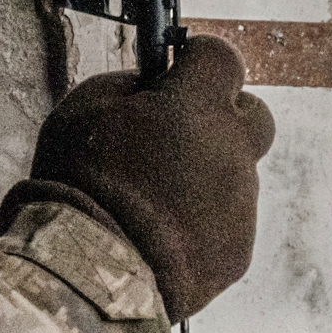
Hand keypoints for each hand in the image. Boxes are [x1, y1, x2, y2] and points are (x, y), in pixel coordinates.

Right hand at [27, 34, 275, 317]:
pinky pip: (227, 224)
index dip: (196, 64)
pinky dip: (201, 224)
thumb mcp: (83, 109)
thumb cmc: (79, 185)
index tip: (176, 73)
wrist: (92, 274)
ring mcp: (241, 204)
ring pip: (235, 176)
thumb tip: (149, 86)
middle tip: (177, 135)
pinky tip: (158, 236)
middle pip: (252, 117)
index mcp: (198, 106)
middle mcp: (233, 150)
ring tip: (151, 202)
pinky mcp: (238, 251)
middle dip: (222, 118)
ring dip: (204, 178)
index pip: (222, 58)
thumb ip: (128, 87)